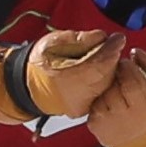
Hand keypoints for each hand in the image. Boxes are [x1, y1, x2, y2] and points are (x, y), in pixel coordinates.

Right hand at [0, 29, 124, 124]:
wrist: (27, 87)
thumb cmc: (39, 63)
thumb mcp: (54, 42)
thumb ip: (79, 39)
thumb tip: (102, 37)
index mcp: (69, 78)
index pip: (100, 63)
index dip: (111, 49)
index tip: (118, 37)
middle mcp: (79, 95)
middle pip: (107, 74)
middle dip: (112, 58)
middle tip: (112, 44)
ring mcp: (83, 105)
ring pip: (107, 85)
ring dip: (110, 69)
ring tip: (105, 56)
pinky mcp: (86, 109)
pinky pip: (102, 92)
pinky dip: (105, 80)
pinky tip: (100, 71)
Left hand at [89, 49, 145, 146]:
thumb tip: (135, 52)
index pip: (130, 79)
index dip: (128, 68)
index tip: (129, 65)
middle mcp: (125, 117)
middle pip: (113, 85)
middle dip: (116, 76)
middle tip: (122, 77)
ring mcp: (108, 123)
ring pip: (102, 93)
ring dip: (108, 88)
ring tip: (118, 93)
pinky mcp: (96, 128)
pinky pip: (94, 105)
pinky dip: (101, 101)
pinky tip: (112, 105)